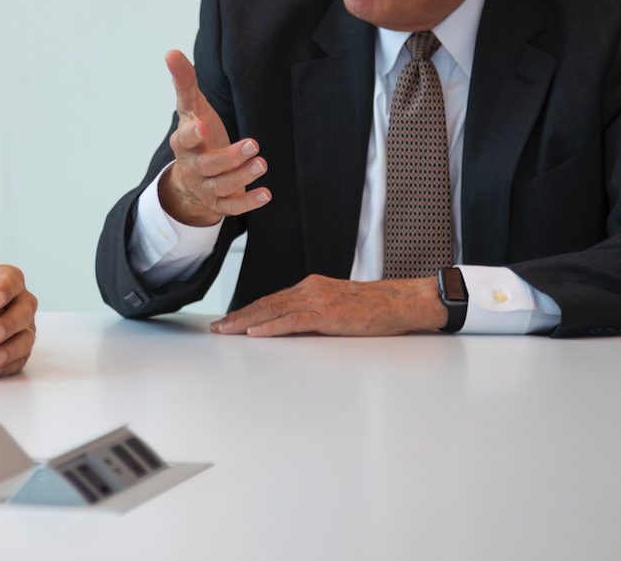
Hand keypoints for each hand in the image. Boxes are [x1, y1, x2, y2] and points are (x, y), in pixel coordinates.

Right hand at [158, 50, 269, 225]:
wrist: (192, 177)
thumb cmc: (196, 135)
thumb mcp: (191, 108)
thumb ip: (184, 82)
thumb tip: (171, 52)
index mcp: (183, 143)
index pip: (183, 139)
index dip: (192, 135)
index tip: (203, 127)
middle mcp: (193, 167)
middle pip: (210, 165)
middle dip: (230, 156)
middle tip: (254, 144)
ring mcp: (206, 187)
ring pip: (223, 185)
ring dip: (243, 176)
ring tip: (262, 163)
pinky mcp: (220, 203)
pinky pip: (233, 207)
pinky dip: (249, 202)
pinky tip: (266, 194)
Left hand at [210, 274, 447, 336]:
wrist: (403, 302)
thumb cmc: (376, 309)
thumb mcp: (339, 306)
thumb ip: (316, 313)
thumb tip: (293, 327)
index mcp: (312, 287)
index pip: (272, 299)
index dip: (247, 310)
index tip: (229, 321)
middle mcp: (311, 289)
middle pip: (266, 303)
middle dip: (238, 316)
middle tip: (217, 328)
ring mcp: (319, 300)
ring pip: (274, 310)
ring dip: (246, 322)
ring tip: (226, 331)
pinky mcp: (328, 313)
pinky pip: (293, 321)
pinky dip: (271, 327)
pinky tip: (255, 333)